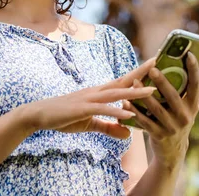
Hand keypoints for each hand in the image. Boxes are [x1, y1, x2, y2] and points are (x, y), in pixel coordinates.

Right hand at [23, 58, 156, 139]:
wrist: (39, 115)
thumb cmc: (64, 117)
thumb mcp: (90, 123)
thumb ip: (109, 127)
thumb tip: (128, 134)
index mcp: (99, 93)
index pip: (123, 81)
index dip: (139, 73)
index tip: (154, 65)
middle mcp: (96, 91)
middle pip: (123, 80)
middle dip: (141, 73)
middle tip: (159, 63)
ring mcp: (89, 99)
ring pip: (116, 93)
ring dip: (134, 92)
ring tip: (152, 91)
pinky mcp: (82, 109)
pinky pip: (103, 110)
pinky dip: (117, 112)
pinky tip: (130, 114)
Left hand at [123, 53, 198, 167]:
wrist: (173, 152)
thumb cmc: (176, 120)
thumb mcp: (185, 108)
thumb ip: (184, 91)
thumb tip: (186, 65)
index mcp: (193, 106)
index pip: (196, 85)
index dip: (194, 69)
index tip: (188, 54)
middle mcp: (185, 116)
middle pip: (173, 96)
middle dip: (163, 82)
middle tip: (153, 68)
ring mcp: (172, 127)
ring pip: (157, 109)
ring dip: (144, 95)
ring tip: (134, 82)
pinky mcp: (159, 135)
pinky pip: (145, 121)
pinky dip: (134, 111)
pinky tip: (125, 101)